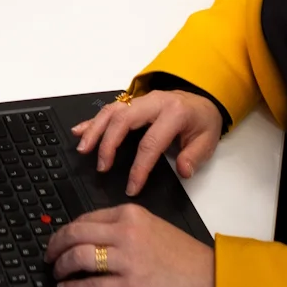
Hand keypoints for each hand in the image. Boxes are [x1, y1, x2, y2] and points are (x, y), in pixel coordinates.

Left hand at [45, 204, 216, 286]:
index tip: (59, 240)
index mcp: (131, 214)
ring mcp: (127, 260)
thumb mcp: (153, 227)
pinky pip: (90, 286)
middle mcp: (126, 232)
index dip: (67, 231)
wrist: (208, 281)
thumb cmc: (184, 257)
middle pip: (75, 234)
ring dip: (60, 267)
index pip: (86, 218)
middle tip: (49, 256)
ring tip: (57, 273)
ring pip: (78, 257)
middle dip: (55, 246)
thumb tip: (91, 237)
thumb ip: (124, 227)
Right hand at [71, 89, 223, 196]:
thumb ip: (194, 156)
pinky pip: (109, 109)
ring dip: (95, 130)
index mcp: (174, 113)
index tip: (132, 187)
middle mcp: (154, 102)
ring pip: (112, 111)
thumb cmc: (201, 122)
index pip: (151, 142)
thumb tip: (182, 171)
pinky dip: (92, 120)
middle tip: (102, 166)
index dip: (139, 166)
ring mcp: (141, 100)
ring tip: (83, 149)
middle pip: (124, 120)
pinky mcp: (132, 102)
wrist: (201, 101)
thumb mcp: (207, 141)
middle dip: (109, 144)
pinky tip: (79, 131)